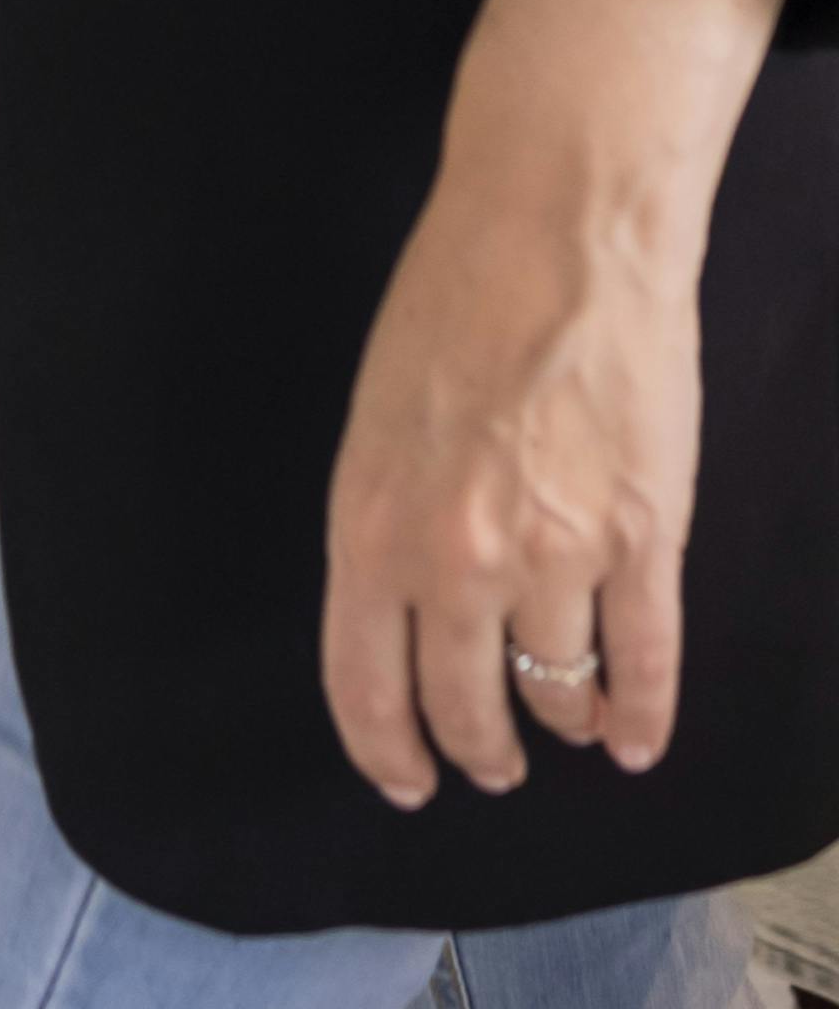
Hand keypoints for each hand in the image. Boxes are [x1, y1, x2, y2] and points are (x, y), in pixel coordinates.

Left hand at [321, 154, 701, 802]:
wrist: (557, 230)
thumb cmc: (454, 300)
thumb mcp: (375, 417)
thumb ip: (387, 520)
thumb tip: (410, 607)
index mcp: (371, 523)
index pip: (364, 681)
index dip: (386, 748)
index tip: (405, 779)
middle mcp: (456, 560)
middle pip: (465, 705)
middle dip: (478, 748)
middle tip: (491, 763)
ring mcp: (556, 555)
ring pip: (557, 689)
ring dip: (561, 721)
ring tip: (566, 726)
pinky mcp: (644, 539)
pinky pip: (643, 661)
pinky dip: (642, 714)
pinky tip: (634, 739)